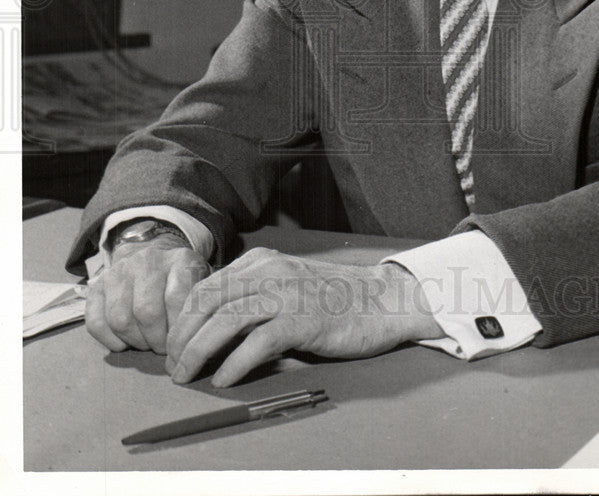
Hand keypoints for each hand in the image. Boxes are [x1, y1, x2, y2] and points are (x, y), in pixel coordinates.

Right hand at [85, 236, 209, 354]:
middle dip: (157, 341)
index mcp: (181, 259)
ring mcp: (119, 271)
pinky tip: (126, 341)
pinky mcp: (97, 285)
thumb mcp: (203, 284)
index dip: (178, 329)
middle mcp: (148, 260)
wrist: (154, 255)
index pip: (177, 298)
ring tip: (147, 343)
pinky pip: (96, 322)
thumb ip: (203, 306)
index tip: (182, 343)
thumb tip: (197, 338)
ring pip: (120, 319)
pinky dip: (111, 340)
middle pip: (146, 312)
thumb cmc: (184, 280)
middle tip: (164, 348)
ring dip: (135, 341)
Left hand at [165, 248, 442, 386]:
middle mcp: (270, 271)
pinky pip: (258, 342)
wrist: (382, 301)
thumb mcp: (287, 285)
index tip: (173, 344)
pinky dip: (235, 363)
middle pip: (209, 301)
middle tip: (173, 365)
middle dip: (183, 336)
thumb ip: (254, 296)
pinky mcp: (303, 319)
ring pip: (226, 319)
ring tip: (187, 374)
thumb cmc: (334, 300)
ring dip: (198, 351)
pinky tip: (224, 378)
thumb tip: (211, 329)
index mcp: (262, 262)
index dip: (183, 317)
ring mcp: (286, 293)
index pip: (206, 286)